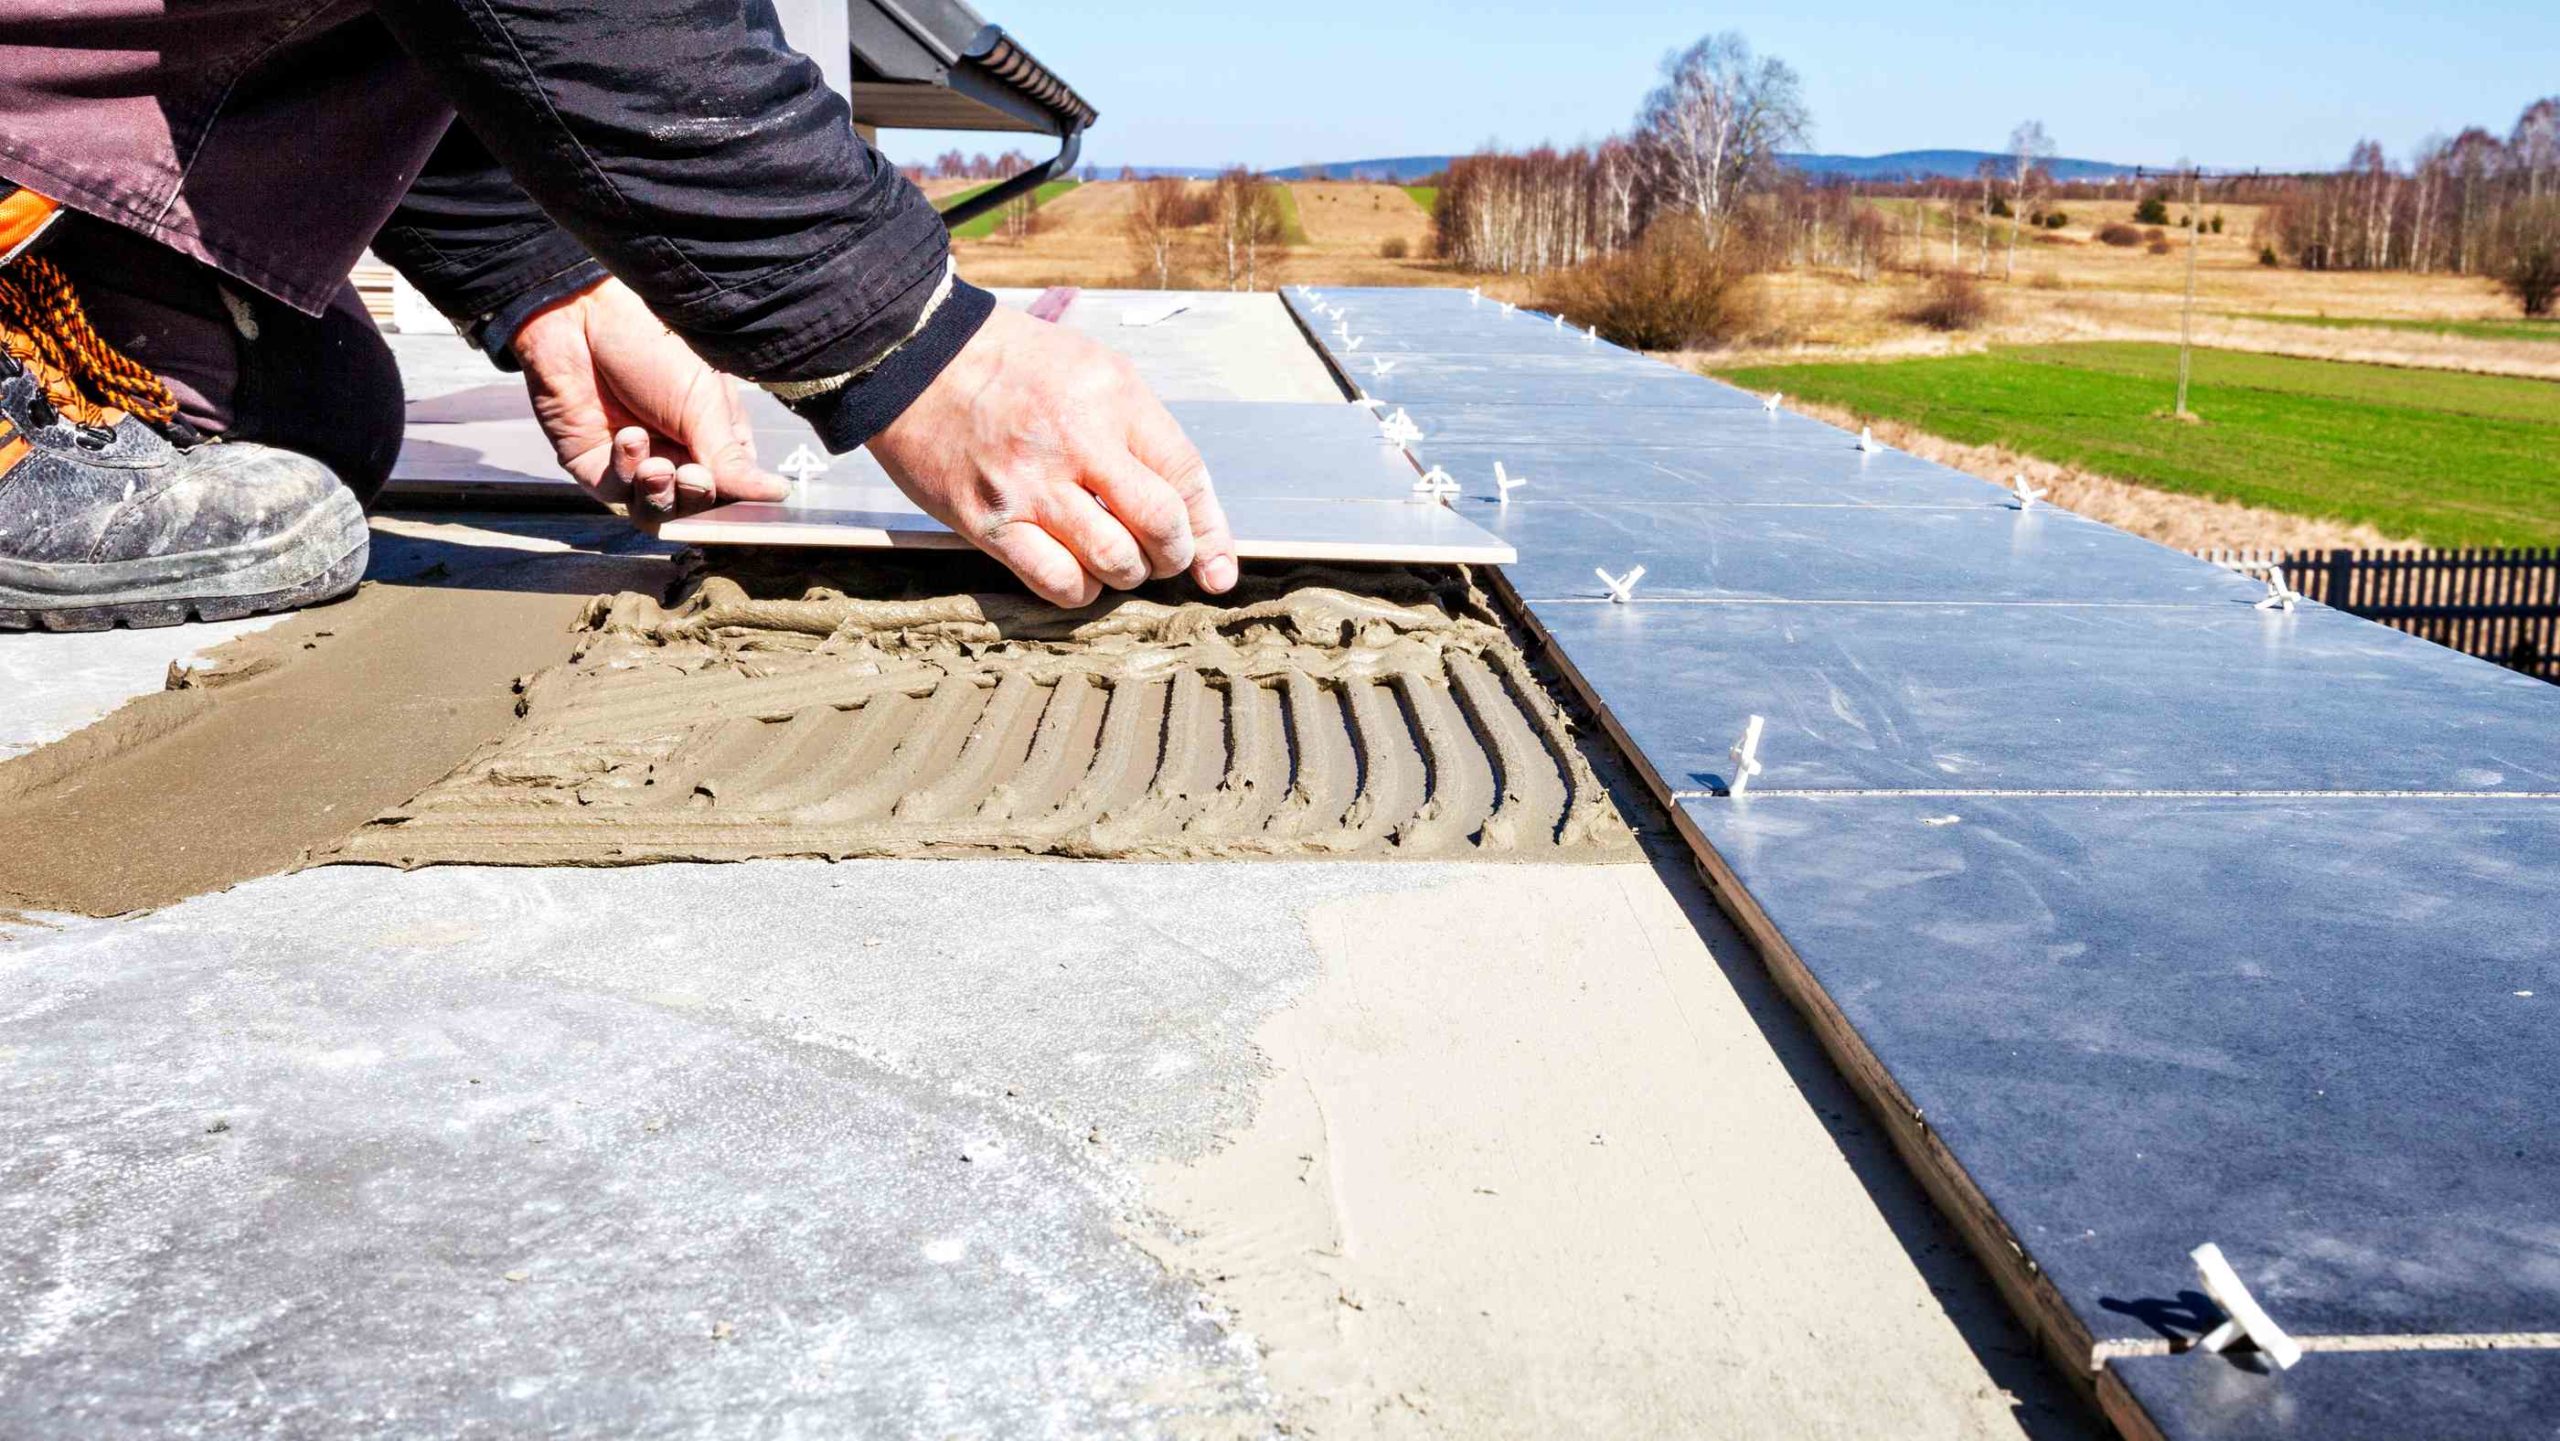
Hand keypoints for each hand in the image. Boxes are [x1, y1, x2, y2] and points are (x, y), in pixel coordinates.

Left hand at [509, 277, 786, 516]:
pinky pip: (617, 492)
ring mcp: (635, 463)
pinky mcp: (594, 465)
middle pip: (695, 508)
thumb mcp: (703, 401)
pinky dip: (626, 470)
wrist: (580, 316)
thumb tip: (778, 493)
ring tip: (658, 467)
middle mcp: (677, 454)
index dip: (735, 500)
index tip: (738, 501)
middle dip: (695, 499)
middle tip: (694, 476)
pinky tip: (628, 437)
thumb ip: (731, 457)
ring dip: (660, 496)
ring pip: (655, 511)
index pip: (734, 488)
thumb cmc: (651, 344)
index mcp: (714, 436)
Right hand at [867, 306, 1237, 606]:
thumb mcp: (1094, 370)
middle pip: (1161, 527)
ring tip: (1116, 560)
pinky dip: (1079, 589)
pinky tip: (1075, 571)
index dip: (1211, 531)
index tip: (1216, 565)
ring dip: (1128, 575)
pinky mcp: (989, 522)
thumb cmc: (1014, 366)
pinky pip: (1056, 581)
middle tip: (1162, 557)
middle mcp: (1078, 442)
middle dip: (1175, 557)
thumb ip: (1145, 436)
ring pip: (1114, 563)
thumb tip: (1195, 517)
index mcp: (1113, 397)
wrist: (916, 358)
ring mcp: (1031, 486)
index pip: (1186, 477)